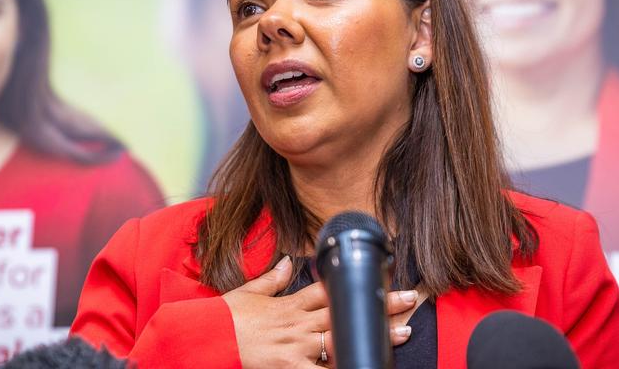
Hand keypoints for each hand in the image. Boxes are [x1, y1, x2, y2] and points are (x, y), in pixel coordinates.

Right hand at [223, 256, 418, 367]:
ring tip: (402, 333)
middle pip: (345, 311)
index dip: (357, 283)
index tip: (380, 276)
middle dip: (378, 306)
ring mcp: (297, 345)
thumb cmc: (228, 317)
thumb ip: (273, 278)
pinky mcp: (290, 366)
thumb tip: (287, 261)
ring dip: (372, 336)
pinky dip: (341, 368)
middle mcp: (299, 322)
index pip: (331, 290)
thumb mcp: (250, 291)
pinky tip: (362, 365)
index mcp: (291, 303)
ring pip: (342, 338)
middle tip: (409, 299)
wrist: (209, 338)